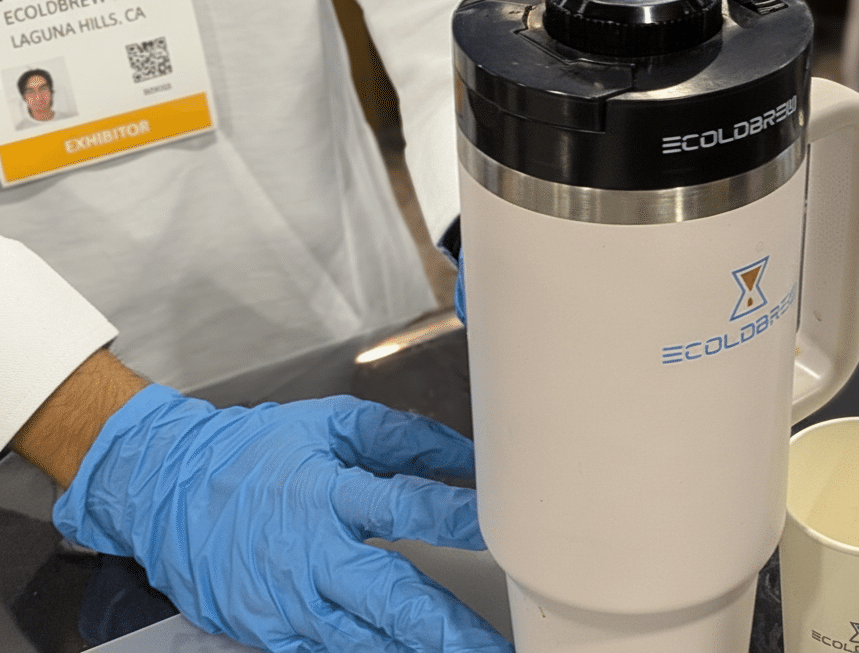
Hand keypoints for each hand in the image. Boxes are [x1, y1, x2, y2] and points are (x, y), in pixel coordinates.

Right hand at [52, 384, 510, 652]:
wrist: (163, 489)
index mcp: (326, 493)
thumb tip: (464, 452)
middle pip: (389, 599)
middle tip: (490, 647)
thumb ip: (402, 437)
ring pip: (363, 642)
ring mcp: (289, 603)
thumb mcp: (329, 425)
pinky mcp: (270, 633)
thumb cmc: (252, 453)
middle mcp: (310, 555)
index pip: (403, 505)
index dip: (452, 516)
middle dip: (444, 628)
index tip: (497, 527)